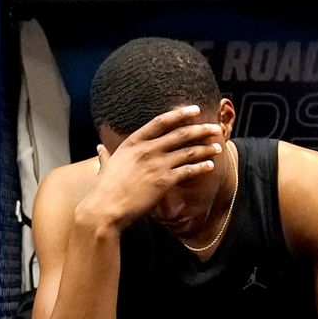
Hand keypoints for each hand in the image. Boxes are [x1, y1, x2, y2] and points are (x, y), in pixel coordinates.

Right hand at [75, 106, 225, 230]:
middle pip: (181, 134)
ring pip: (188, 151)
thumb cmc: (103, 190)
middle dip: (201, 129)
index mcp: (133, 143)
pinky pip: (188, 171)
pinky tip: (210, 165)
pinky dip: (201, 167)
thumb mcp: (105, 167)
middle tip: (215, 127)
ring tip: (218, 146)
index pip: (160, 122)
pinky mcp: (164, 181)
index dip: (180, 114)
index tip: (194, 109)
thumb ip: (106, 156)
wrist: (105, 209)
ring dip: (206, 148)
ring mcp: (157, 164)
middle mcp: (147, 150)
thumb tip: (99, 149)